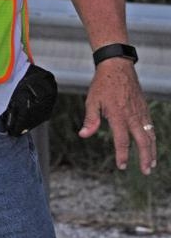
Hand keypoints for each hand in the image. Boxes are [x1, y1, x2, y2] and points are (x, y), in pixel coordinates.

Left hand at [78, 58, 156, 174]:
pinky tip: (151, 145)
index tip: (121, 166)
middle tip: (145, 171)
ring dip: (152, 150)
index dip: (122, 155)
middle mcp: (132, 115)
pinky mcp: (144, 108)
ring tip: (151, 164)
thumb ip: (90, 119)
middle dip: (144, 158)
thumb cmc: (102, 83)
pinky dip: (153, 138)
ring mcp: (140, 111)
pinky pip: (151, 126)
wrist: (117, 66)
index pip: (122, 140)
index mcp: (118, 115)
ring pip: (150, 135)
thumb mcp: (92, 100)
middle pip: (142, 141)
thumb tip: (83, 135)